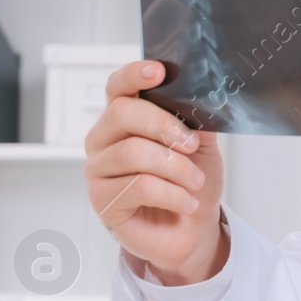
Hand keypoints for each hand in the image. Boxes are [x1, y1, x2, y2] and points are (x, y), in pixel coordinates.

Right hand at [84, 60, 227, 284]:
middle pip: (122, 114)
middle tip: (193, 145)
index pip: (118, 87)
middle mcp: (103, 139)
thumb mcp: (201, 144)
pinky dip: (173, 194)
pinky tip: (187, 203)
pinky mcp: (103, 201)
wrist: (193, 229)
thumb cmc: (192, 181)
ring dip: (176, 167)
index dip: (134, 75)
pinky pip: (139, 187)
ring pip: (133, 153)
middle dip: (165, 126)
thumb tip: (201, 94)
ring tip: (196, 182)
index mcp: (124, 118)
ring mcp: (98, 170)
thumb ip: (195, 118)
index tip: (159, 71)